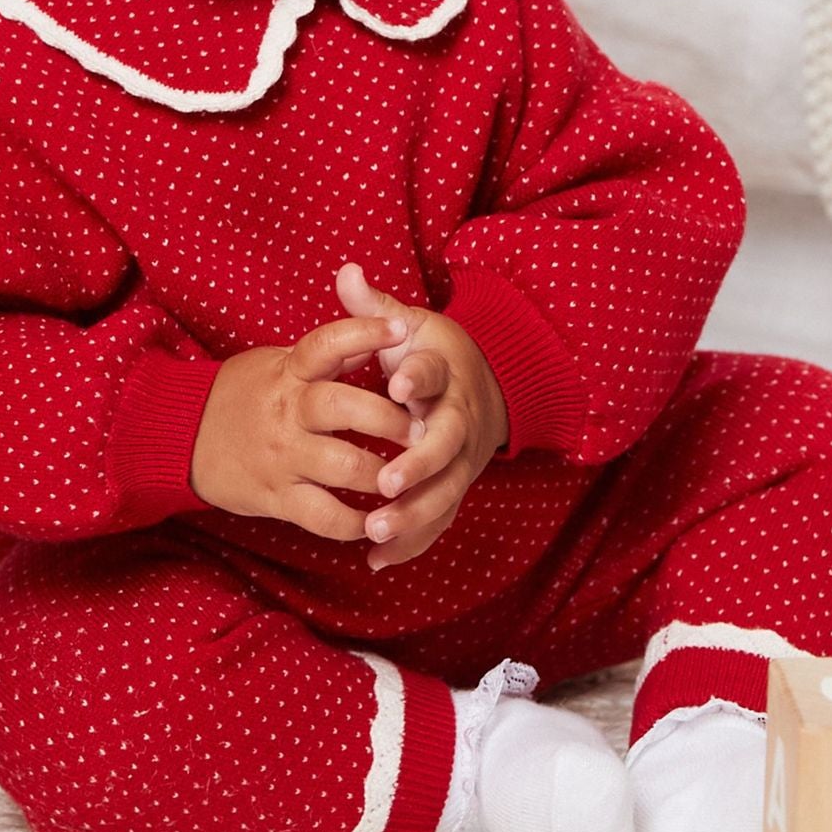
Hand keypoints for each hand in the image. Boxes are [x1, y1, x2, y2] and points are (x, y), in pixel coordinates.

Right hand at [188, 311, 417, 539]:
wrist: (182, 437)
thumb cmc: (244, 394)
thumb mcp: (279, 362)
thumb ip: (328, 354)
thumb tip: (375, 327)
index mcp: (289, 372)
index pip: (327, 343)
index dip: (364, 333)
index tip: (401, 329)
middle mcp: (287, 412)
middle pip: (343, 408)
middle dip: (388, 419)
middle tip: (421, 429)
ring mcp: (282, 456)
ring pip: (342, 466)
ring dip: (382, 475)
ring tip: (408, 478)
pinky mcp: (277, 497)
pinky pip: (323, 516)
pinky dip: (355, 523)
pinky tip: (377, 519)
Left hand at [335, 262, 508, 571]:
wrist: (486, 383)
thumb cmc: (430, 352)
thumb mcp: (407, 323)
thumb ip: (372, 305)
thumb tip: (345, 271)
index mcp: (443, 373)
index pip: (432, 373)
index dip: (417, 377)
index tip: (395, 384)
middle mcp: (457, 419)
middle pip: (446, 444)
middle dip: (419, 464)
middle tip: (387, 481)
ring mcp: (461, 459)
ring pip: (445, 492)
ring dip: (414, 515)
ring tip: (376, 531)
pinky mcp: (454, 487)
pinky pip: (437, 520)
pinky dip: (411, 543)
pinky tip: (376, 560)